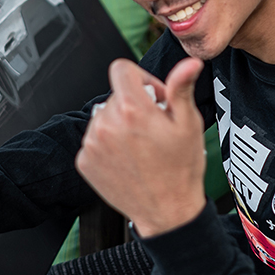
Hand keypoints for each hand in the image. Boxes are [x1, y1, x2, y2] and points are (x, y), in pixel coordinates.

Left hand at [76, 58, 206, 237]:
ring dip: (120, 125)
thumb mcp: (188, 124)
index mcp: (132, 109)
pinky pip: (94, 140)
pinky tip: (128, 160)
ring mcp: (92, 144)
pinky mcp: (84, 161)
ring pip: (104, 117)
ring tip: (140, 147)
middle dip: (134, 105)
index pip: (122, 69)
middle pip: (116, 96)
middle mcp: (106, 124)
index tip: (153, 98)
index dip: (141, 79)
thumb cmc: (181, 169)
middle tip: (153, 129)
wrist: (167, 212)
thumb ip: (181, 88)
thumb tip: (190, 63)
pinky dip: (108, 145)